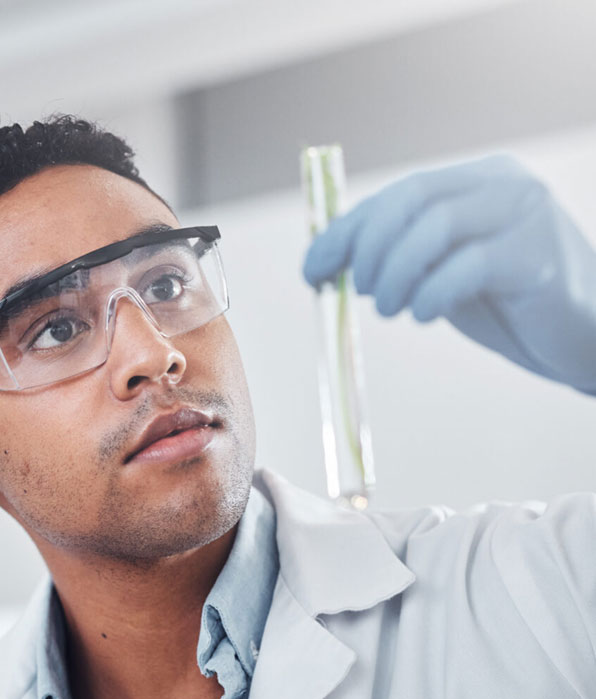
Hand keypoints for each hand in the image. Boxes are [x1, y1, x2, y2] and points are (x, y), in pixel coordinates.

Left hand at [303, 155, 595, 394]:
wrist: (580, 335)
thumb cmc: (507, 304)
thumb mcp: (442, 269)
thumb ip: (397, 255)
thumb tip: (325, 261)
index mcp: (476, 180)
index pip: (396, 193)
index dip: (345, 231)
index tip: (312, 271)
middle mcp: (504, 184)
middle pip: (411, 199)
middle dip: (367, 249)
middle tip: (356, 291)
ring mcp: (526, 214)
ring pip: (435, 227)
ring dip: (393, 274)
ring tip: (389, 309)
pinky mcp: (538, 255)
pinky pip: (467, 265)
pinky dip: (431, 293)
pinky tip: (424, 313)